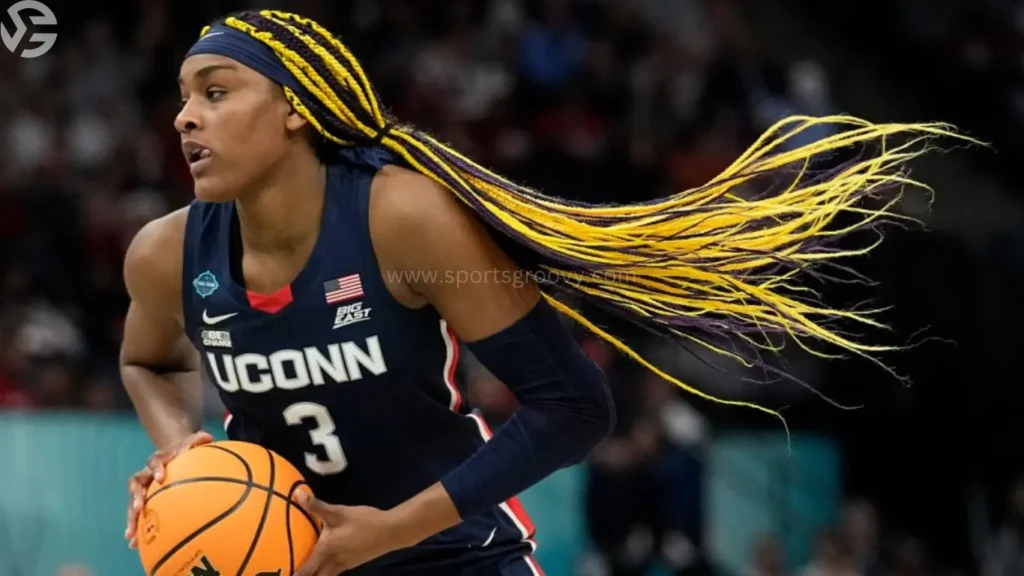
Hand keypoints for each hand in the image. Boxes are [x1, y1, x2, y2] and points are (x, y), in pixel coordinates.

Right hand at [124, 430, 212, 547]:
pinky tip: (135, 545)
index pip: (154, 462)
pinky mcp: (144, 502)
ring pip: (133, 503)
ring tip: (131, 535)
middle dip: (135, 497)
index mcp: (158, 460)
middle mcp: (147, 475)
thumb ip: (198, 440)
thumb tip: (207, 437)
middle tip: (137, 508)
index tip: (160, 478)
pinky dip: (136, 529)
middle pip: (136, 485)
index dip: (156, 469)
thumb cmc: (186, 451)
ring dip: (131, 518)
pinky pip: (138, 516)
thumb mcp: (192, 443)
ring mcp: (144, 489)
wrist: (174, 456)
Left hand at [294, 492, 403, 574]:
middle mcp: (332, 562)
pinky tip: (323, 562)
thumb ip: (316, 506)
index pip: (305, 570)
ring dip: (315, 574)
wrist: (390, 531)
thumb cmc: (363, 521)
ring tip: (304, 570)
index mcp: (325, 551)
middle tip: (289, 572)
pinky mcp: (351, 563)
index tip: (282, 574)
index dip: (294, 574)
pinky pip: (333, 571)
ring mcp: (343, 565)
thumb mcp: (339, 512)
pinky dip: (324, 571)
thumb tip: (297, 494)